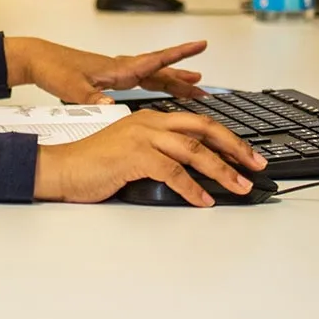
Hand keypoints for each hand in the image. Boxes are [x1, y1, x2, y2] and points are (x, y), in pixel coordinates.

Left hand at [5, 38, 208, 103]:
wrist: (38, 59)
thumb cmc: (54, 69)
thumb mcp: (73, 88)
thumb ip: (92, 98)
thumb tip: (111, 106)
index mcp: (118, 68)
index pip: (156, 60)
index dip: (180, 54)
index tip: (201, 46)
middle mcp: (120, 67)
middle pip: (159, 70)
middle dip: (182, 76)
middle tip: (203, 84)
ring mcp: (114, 71)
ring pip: (151, 74)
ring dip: (171, 81)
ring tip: (190, 87)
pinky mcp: (107, 76)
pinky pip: (139, 78)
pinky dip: (152, 83)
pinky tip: (156, 90)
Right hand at [33, 110, 268, 205]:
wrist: (62, 168)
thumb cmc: (93, 165)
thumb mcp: (133, 155)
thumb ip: (161, 158)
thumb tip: (193, 176)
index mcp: (150, 118)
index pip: (198, 123)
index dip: (226, 138)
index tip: (246, 154)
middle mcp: (149, 122)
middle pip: (203, 128)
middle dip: (235, 147)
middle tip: (256, 164)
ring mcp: (142, 136)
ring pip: (194, 149)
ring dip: (222, 170)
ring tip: (239, 185)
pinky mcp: (134, 155)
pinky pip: (174, 171)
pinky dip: (193, 187)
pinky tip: (204, 200)